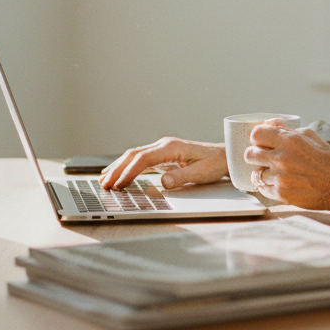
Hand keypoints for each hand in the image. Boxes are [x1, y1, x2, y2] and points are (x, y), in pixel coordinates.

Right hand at [100, 138, 227, 189]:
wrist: (224, 156)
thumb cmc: (215, 163)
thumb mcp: (201, 173)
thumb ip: (182, 177)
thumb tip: (163, 182)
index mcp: (170, 147)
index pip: (143, 158)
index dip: (129, 172)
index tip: (119, 184)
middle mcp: (163, 145)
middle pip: (133, 155)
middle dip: (117, 169)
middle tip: (104, 184)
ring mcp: (162, 149)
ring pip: (134, 156)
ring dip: (118, 167)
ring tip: (104, 180)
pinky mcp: (163, 155)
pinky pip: (140, 160)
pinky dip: (126, 166)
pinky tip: (117, 173)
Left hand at [244, 125, 329, 210]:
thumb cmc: (326, 158)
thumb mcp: (310, 135)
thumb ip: (286, 129)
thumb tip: (268, 123)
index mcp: (289, 140)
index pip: (256, 134)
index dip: (257, 138)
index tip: (261, 142)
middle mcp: (282, 158)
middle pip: (249, 154)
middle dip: (254, 155)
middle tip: (262, 158)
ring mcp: (281, 177)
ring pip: (255, 174)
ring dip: (262, 173)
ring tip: (273, 173)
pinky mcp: (282, 194)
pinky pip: (263, 189)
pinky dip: (268, 187)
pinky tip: (279, 184)